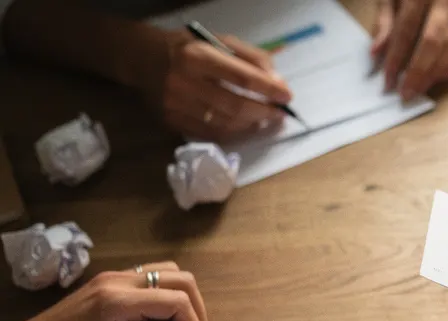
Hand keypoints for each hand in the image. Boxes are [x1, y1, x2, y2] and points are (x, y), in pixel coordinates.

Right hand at [142, 30, 292, 141]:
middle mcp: (184, 82)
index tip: (287, 96)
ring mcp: (175, 105)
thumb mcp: (220, 42)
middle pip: (235, 106)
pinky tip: (245, 126)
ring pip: (225, 124)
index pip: (241, 78)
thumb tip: (278, 85)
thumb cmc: (190, 48)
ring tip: (265, 119)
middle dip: (263, 112)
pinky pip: (211, 135)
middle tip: (280, 113)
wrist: (143, 59)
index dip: (268, 90)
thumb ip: (252, 59)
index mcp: (197, 56)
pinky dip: (234, 132)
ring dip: (251, 125)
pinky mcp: (172, 122)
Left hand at [372, 0, 447, 100]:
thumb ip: (385, 21)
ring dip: (436, 72)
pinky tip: (438, 76)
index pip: (406, 30)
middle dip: (418, 72)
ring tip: (421, 89)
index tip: (388, 82)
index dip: (396, 58)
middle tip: (407, 93)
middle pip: (432, 42)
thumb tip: (376, 53)